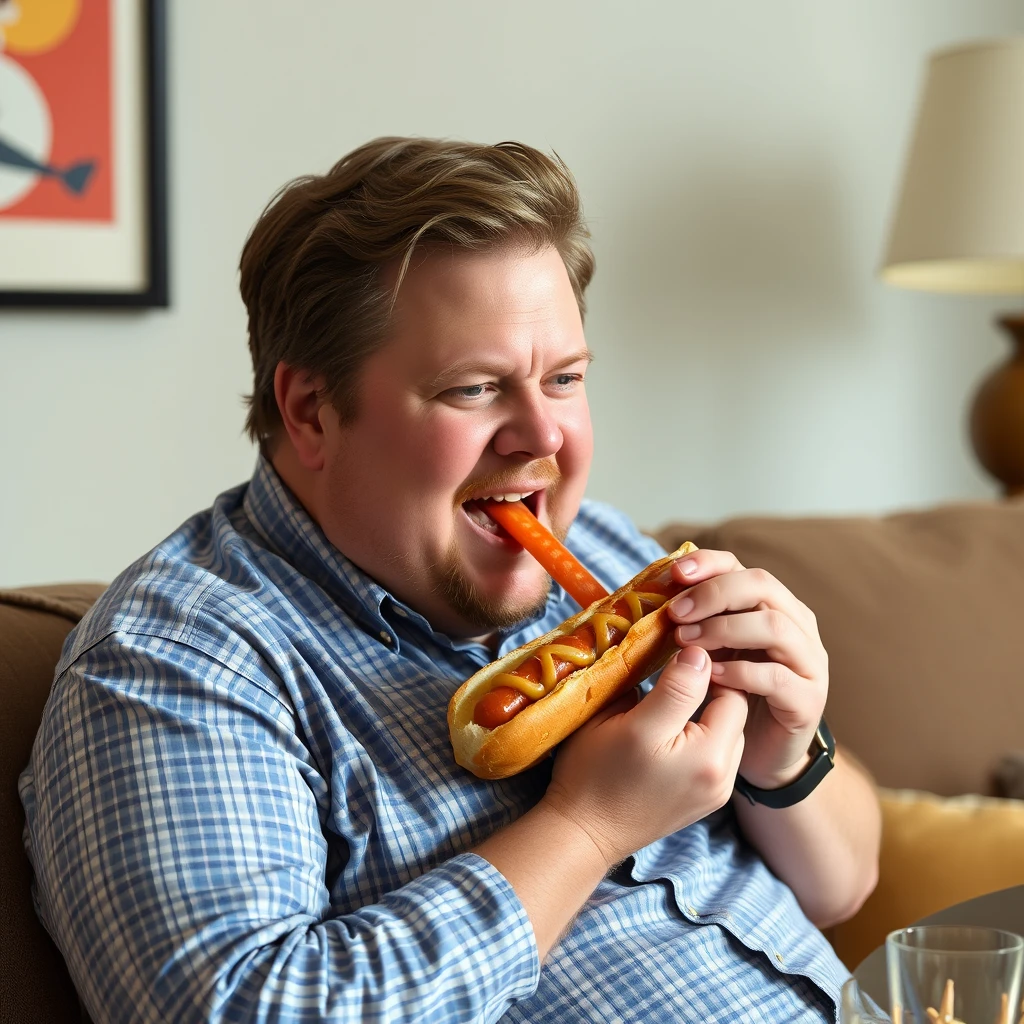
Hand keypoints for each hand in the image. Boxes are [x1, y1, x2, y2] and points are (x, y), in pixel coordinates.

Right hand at [541, 646, 747, 867]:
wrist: (583, 833)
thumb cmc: (593, 772)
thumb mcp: (626, 720)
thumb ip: (671, 686)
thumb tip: (699, 653)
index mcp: (707, 755)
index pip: (729, 687)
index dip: (707, 662)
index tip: (679, 646)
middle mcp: (723, 777)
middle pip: (735, 709)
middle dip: (711, 686)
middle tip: (677, 668)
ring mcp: (718, 792)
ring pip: (730, 730)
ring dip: (712, 711)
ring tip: (676, 698)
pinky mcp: (710, 801)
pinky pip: (722, 753)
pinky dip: (707, 734)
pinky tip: (676, 727)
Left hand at [665, 549, 827, 790]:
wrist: (761, 753)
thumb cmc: (729, 692)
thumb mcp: (709, 648)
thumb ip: (692, 621)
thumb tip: (649, 595)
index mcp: (770, 604)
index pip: (741, 566)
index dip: (708, 563)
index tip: (674, 573)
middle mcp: (796, 624)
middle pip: (762, 586)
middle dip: (714, 593)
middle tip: (676, 613)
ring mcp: (808, 661)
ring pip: (775, 627)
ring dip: (725, 629)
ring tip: (688, 642)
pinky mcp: (808, 699)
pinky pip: (777, 676)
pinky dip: (741, 672)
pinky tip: (711, 676)